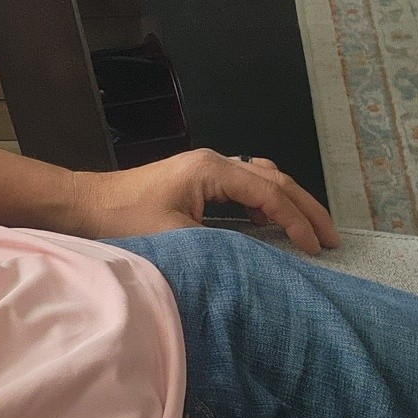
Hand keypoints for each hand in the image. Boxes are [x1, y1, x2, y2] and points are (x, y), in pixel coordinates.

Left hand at [67, 149, 340, 255]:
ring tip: (311, 229)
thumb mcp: (176, 237)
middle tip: (332, 237)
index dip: (296, 222)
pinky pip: (245, 184)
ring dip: (289, 202)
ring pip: (263, 178)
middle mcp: (215, 162)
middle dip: (306, 208)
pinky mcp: (197, 179)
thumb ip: (222, 242)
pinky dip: (265, 199)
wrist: (85, 204)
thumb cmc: (123, 219)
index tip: (316, 249)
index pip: (270, 194)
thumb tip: (261, 255)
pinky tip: (269, 221)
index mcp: (213, 170)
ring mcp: (206, 168)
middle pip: (275, 179)